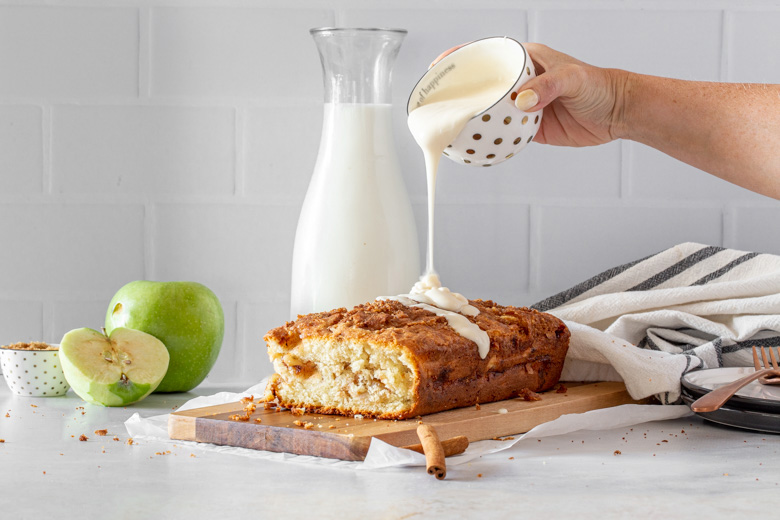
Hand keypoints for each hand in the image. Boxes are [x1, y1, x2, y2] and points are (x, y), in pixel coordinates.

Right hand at [430, 43, 628, 147]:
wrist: (617, 113)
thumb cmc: (599, 85)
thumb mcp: (572, 79)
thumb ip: (547, 86)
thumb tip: (522, 100)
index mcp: (524, 59)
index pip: (485, 54)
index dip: (460, 58)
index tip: (441, 66)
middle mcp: (519, 81)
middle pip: (480, 85)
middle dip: (459, 93)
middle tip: (439, 103)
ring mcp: (522, 105)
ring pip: (489, 111)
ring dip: (472, 119)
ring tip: (451, 127)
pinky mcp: (528, 128)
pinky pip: (503, 133)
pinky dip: (490, 139)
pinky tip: (478, 146)